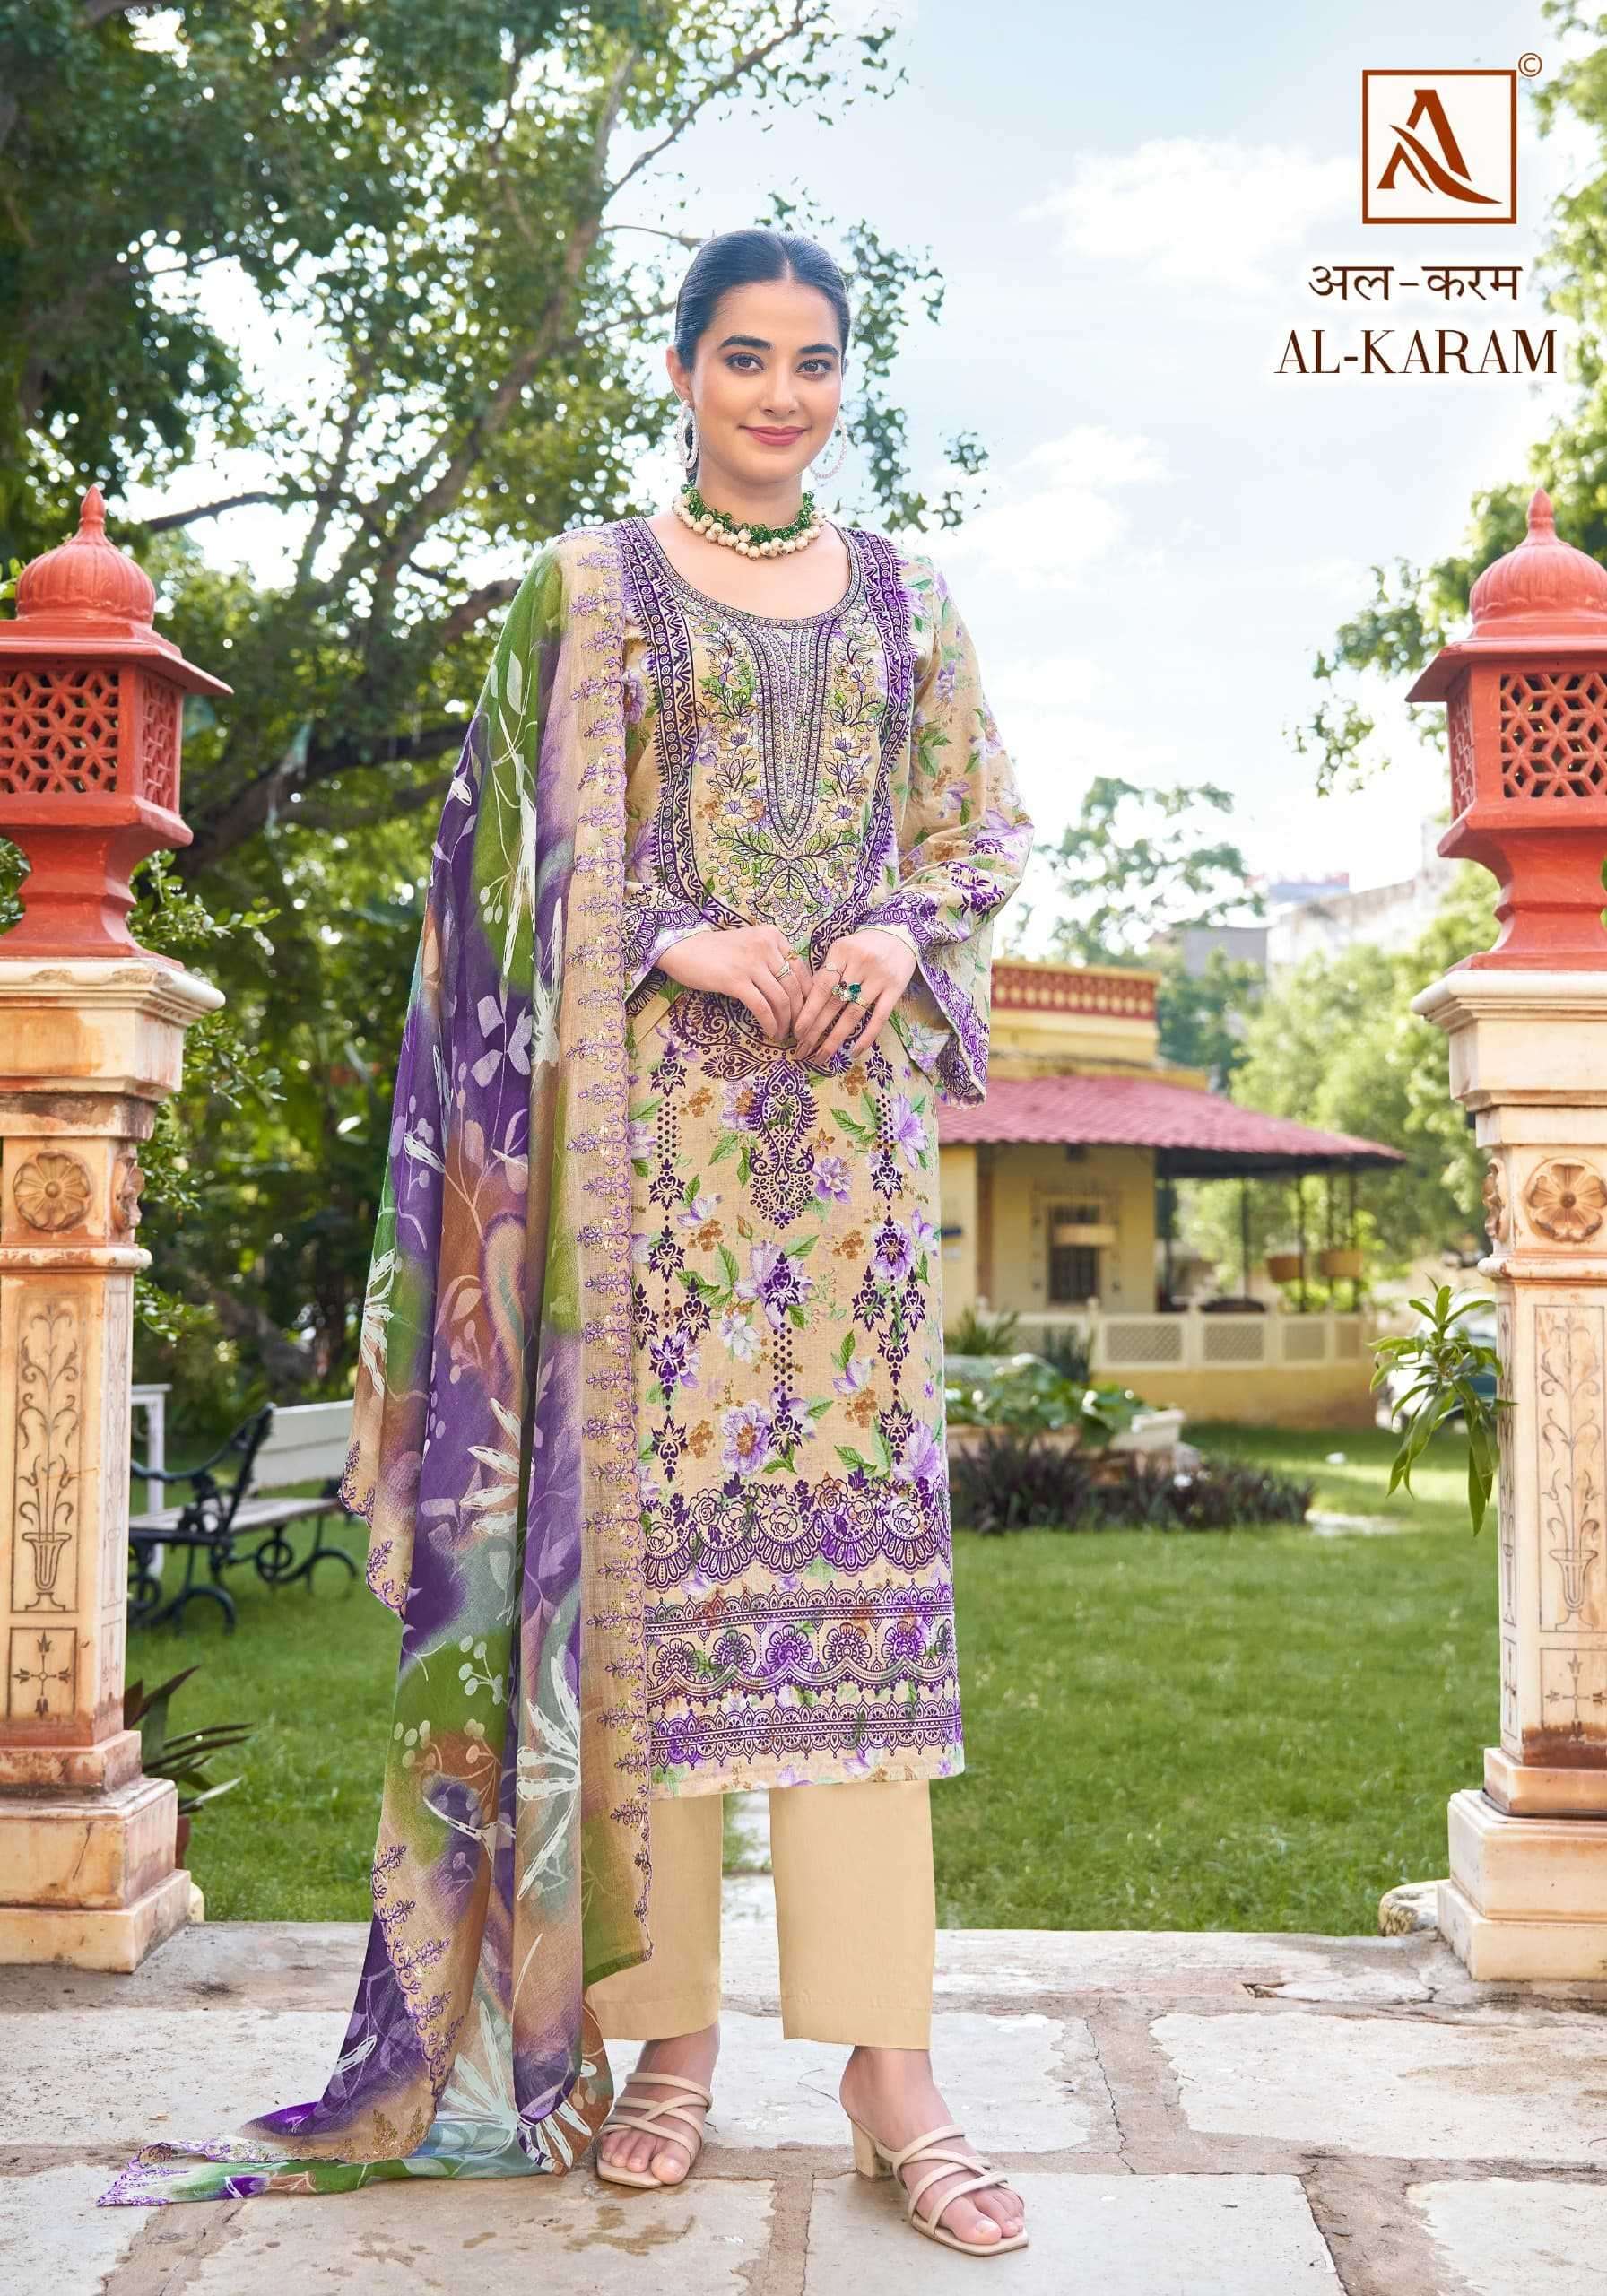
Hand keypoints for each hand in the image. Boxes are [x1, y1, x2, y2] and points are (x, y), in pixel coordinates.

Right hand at [654, 923, 811, 1040]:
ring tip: (783, 1034)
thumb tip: (794, 990)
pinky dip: (770, 1023)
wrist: (683, 948)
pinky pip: (762, 1007)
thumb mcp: (750, 944)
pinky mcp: (736, 980)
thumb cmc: (716, 951)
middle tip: (798, 1029)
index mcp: (773, 935)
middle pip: (794, 986)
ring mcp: (751, 962)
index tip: (806, 1012)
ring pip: (781, 999)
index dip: (807, 995)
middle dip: (800, 1013)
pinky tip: (770, 1032)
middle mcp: (766, 945)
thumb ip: (771, 959)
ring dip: (785, 1022)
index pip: (801, 969)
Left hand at [790, 928, 916, 1068]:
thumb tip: (806, 1003)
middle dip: (816, 1029)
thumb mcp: (841, 950)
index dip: (808, 1012)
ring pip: (853, 1013)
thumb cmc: (864, 945)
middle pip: (834, 1003)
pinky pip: (879, 1017)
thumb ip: (826, 972)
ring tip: (821, 1055)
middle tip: (802, 1050)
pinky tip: (854, 1051)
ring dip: (835, 1038)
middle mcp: (860, 963)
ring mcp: (879, 977)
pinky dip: (866, 1036)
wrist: (900, 933)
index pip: (821, 987)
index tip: (796, 1032)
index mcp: (841, 951)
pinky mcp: (895, 988)